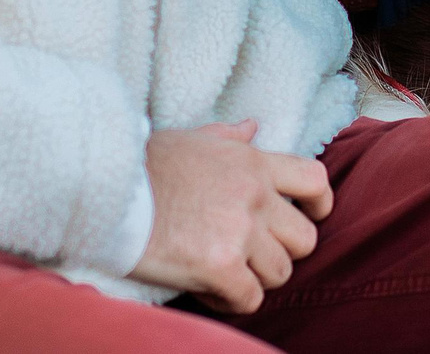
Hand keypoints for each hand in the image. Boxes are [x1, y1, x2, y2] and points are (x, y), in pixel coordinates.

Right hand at [131, 120, 332, 311]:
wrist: (109, 190)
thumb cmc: (145, 166)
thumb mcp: (193, 139)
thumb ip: (228, 137)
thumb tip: (252, 127)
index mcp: (253, 163)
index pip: (315, 180)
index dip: (320, 205)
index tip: (310, 216)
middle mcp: (255, 196)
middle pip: (305, 238)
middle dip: (284, 251)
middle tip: (254, 255)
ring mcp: (240, 232)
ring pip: (280, 273)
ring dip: (257, 278)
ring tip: (228, 273)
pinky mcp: (219, 266)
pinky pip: (249, 299)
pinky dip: (233, 301)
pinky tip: (210, 291)